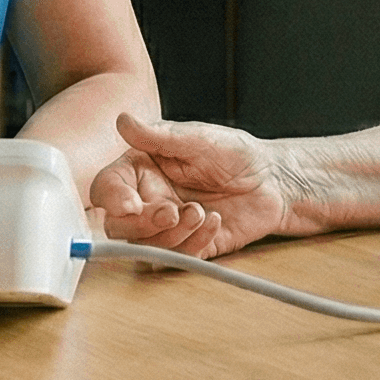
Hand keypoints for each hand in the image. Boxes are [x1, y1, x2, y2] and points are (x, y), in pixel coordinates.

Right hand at [90, 113, 300, 259]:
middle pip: (119, 226)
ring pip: (145, 248)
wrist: (271, 180)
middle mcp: (148, 200)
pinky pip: (176, 259)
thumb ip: (158, 136)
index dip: (112, 199)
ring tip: (201, 212)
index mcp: (141, 170)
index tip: (131, 205)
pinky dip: (193, 244)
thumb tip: (122, 120)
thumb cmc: (233, 152)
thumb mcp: (198, 138)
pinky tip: (214, 221)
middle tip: (171, 212)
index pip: (108, 188)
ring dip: (171, 235)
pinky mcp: (189, 247)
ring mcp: (167, 226)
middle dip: (143, 224)